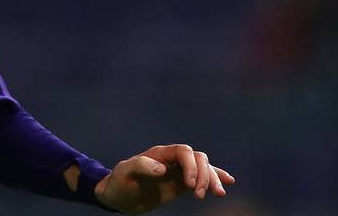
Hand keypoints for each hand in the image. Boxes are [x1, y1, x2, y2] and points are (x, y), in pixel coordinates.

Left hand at [95, 144, 235, 213]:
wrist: (120, 196)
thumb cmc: (120, 182)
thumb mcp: (124, 172)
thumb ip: (140, 166)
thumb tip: (162, 168)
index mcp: (159, 154)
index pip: (184, 152)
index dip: (190, 166)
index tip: (189, 185)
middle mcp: (172, 160)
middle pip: (198, 158)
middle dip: (204, 175)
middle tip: (198, 195)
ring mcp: (179, 171)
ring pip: (204, 168)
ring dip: (213, 179)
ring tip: (218, 194)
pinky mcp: (182, 183)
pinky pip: (202, 178)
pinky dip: (216, 177)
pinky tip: (229, 182)